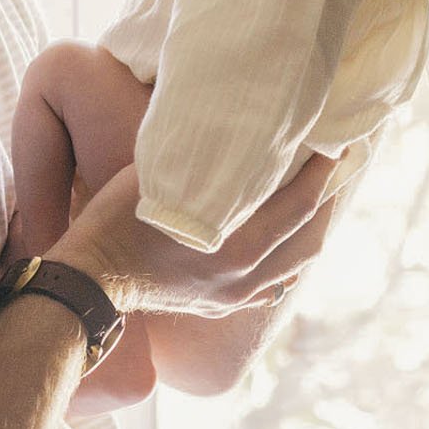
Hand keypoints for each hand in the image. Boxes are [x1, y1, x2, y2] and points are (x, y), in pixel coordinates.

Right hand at [44, 156, 338, 318]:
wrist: (89, 280)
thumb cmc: (114, 218)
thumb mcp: (160, 176)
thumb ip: (203, 157)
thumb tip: (233, 121)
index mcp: (238, 242)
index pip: (301, 201)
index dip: (324, 170)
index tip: (338, 142)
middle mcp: (246, 273)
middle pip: (309, 234)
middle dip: (327, 196)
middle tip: (339, 164)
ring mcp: (235, 295)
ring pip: (296, 264)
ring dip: (311, 229)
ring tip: (319, 198)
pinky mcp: (222, 306)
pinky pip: (272, 285)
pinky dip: (287, 260)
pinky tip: (287, 244)